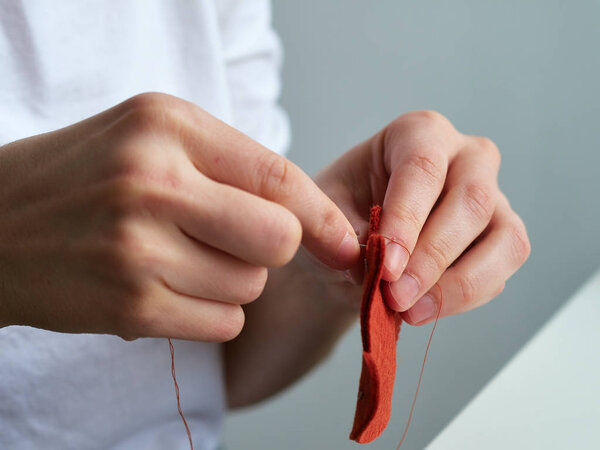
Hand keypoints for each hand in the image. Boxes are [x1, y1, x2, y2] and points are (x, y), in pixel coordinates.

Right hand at [0, 93, 358, 340]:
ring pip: (251, 286)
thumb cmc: (86, 174)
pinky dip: (212, 311)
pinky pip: (224, 322)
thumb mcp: (154, 136)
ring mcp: (139, 249)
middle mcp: (154, 183)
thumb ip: (233, 166)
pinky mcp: (130, 306)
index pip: (278, 177)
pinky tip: (170, 287)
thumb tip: (312, 219)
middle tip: (238, 239)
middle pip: (278, 240)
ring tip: (183, 257)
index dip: (323, 217)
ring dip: (235, 279)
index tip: (346, 241)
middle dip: (273, 248)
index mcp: (168, 126)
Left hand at [315, 110, 530, 324]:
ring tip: (410, 311)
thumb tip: (376, 266)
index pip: (422, 167)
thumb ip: (345, 232)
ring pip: (504, 238)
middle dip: (432, 256)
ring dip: (457, 284)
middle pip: (471, 200)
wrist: (349, 243)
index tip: (385, 266)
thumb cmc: (339, 214)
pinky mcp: (502, 237)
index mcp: (417, 134)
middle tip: (395, 295)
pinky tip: (425, 309)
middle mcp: (465, 157)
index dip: (406, 219)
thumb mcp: (325, 214)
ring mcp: (492, 197)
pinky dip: (464, 297)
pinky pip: (500, 271)